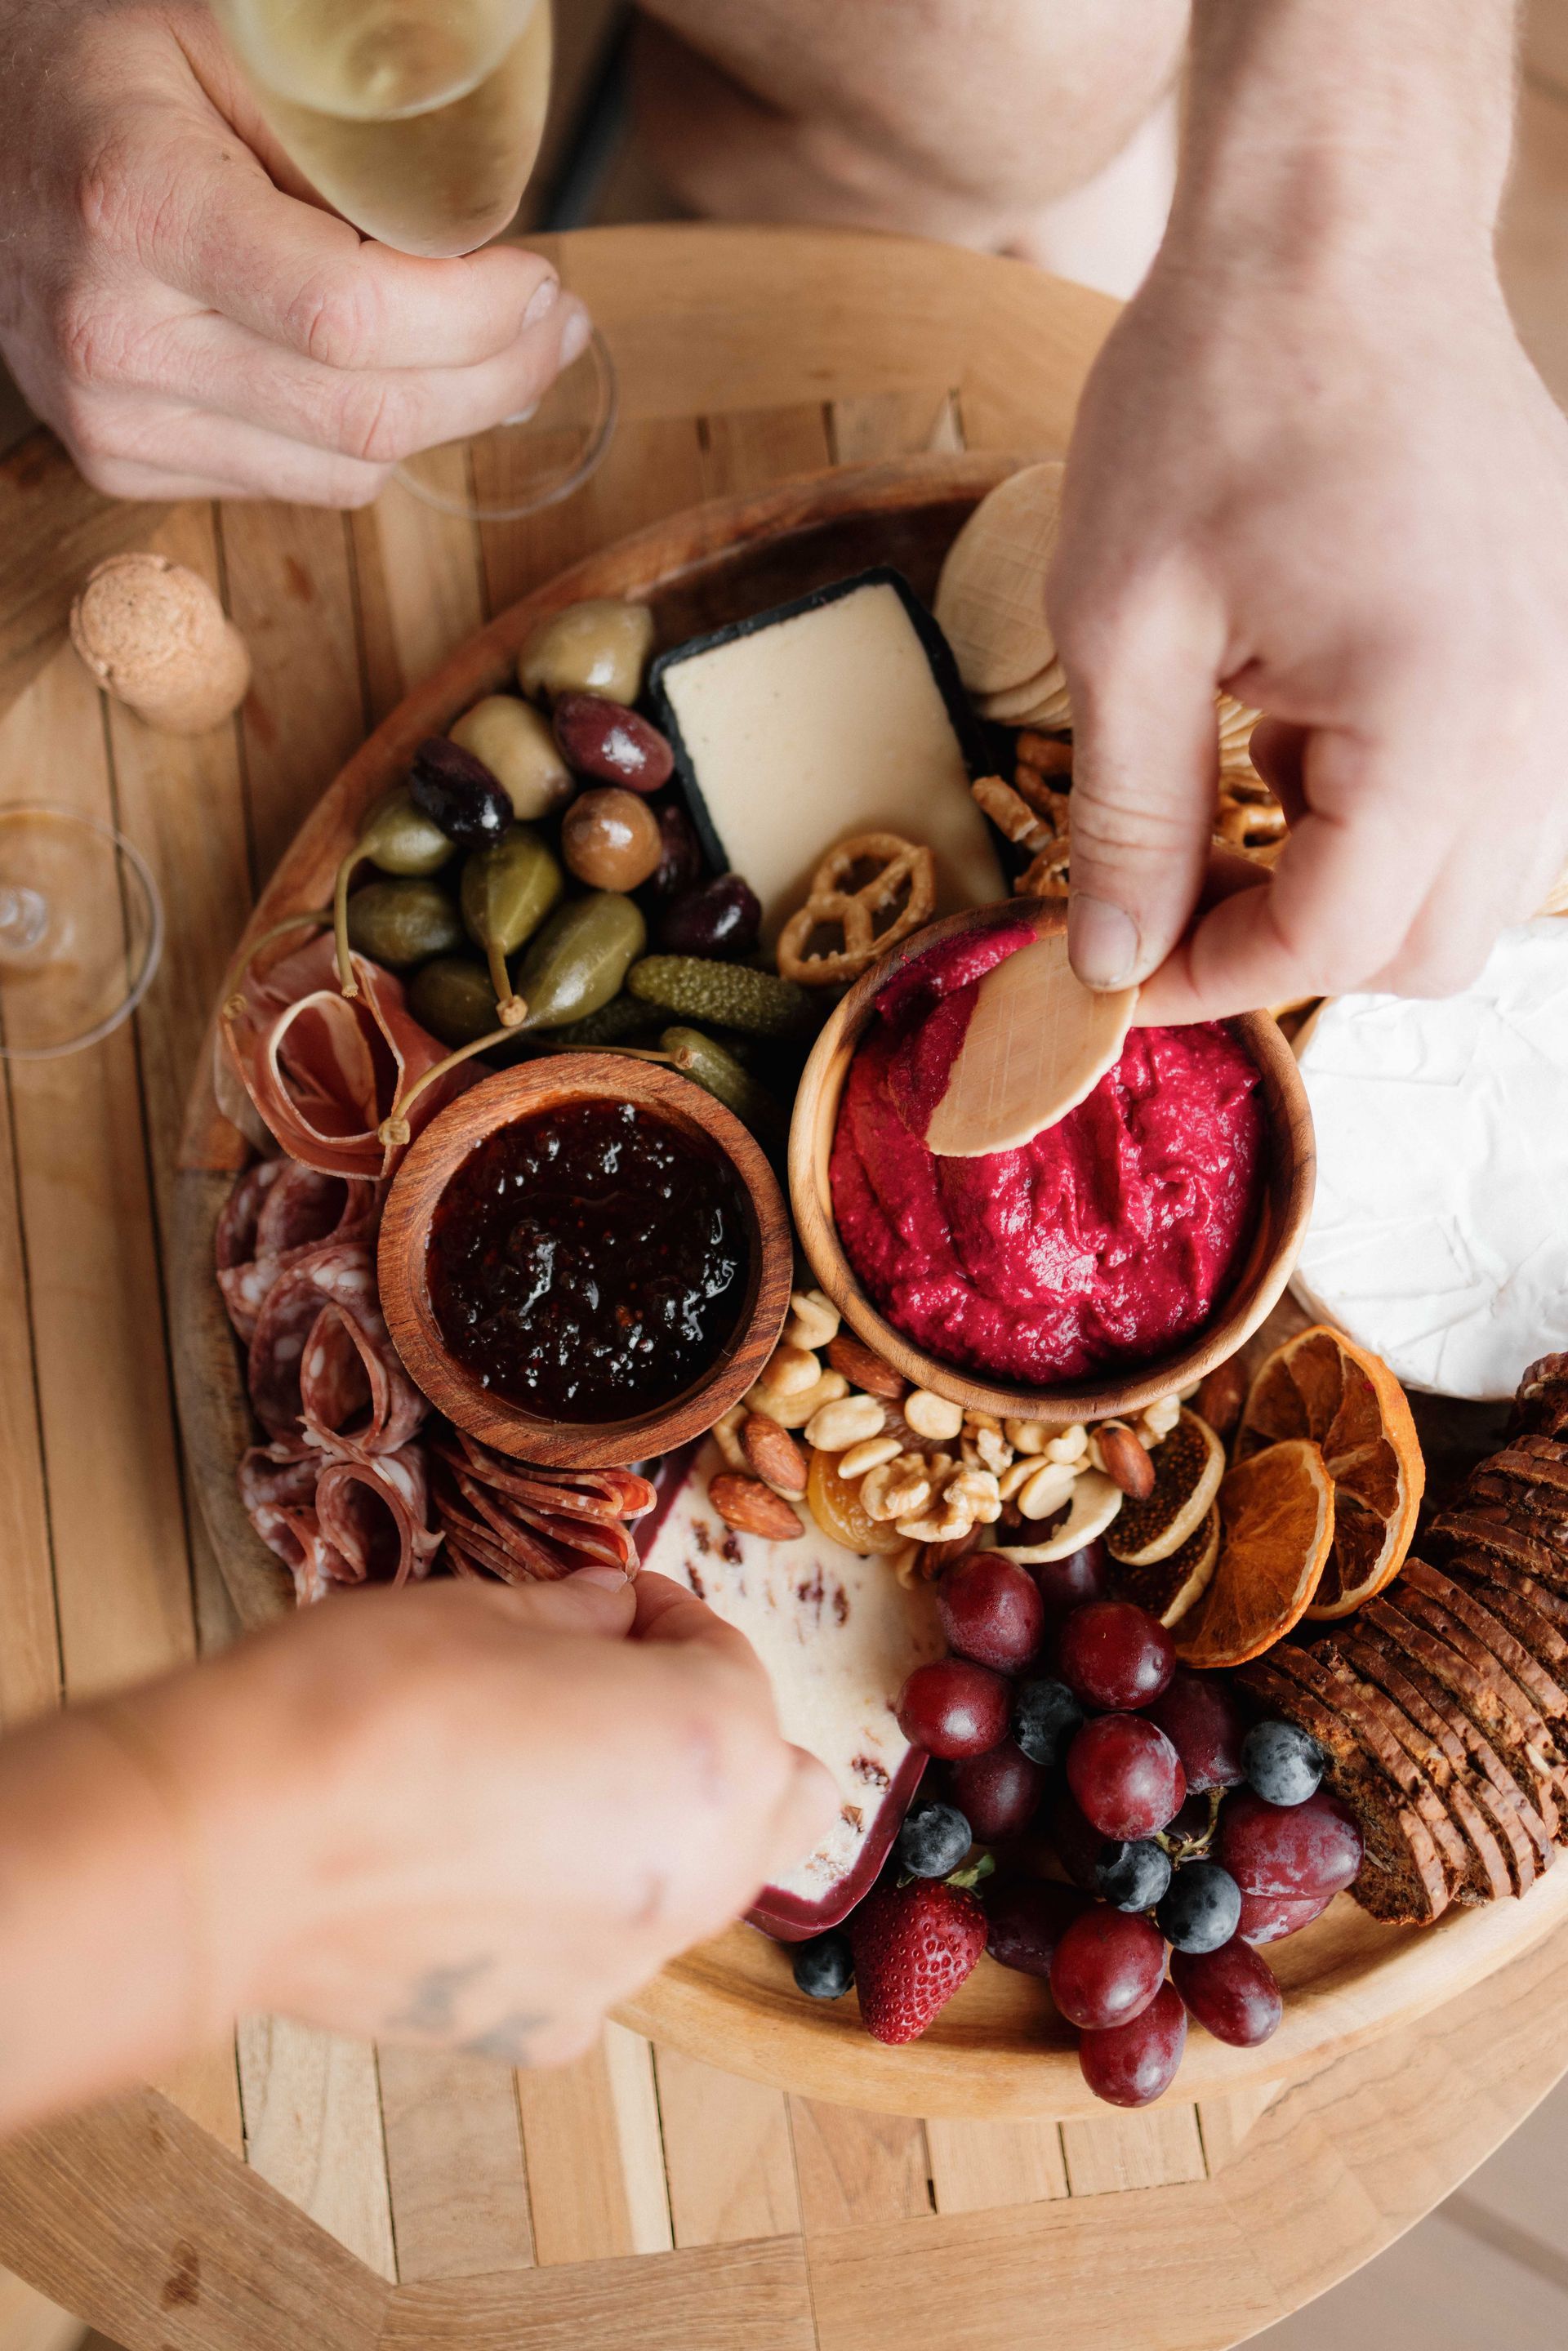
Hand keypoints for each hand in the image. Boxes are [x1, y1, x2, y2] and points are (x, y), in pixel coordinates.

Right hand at [0, 0, 588, 503]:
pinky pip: (300, 485)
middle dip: (493, 379)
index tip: (538, 282)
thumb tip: (493, 222)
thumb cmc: (117, 74)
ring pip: (347, 471)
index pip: (351, 318)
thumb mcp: (232, 44)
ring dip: (444, 417)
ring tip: (490, 349)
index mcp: (139, 207)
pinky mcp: (120, 463)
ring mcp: (111, 417)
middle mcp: (114, 335)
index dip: (473, 319)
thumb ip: (356, 132)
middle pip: (365, 417)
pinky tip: (380, 376)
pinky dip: (364, 440)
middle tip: (553, 327)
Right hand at [119, 1572, 836, 2065]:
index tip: (615, 1605)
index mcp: (715, 1750)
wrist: (242, 1842)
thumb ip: (582, 1617)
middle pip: (772, 1795)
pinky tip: (480, 1875)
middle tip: (619, 1694)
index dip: (664, 1619)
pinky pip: (597, 1960)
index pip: (730, 1663)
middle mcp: (704, 1871)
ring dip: (650, 1831)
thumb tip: (613, 1614)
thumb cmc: (368, 1701)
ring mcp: (628, 1965)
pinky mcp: (544, 2026)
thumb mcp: (487, 1611)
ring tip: (536, 1785)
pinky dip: (569, 1919)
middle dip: (714, 1739)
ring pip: (694, 1888)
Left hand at [1049, 254, 1567, 1019]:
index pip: (1333, 941)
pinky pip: (1493, 798)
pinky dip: (1397, 812)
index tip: (1110, 971)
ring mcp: (1562, 677)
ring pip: (1472, 886)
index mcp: (1434, 717)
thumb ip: (1128, 817)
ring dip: (1350, 884)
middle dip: (1291, 948)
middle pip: (1429, 950)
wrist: (1332, 236)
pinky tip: (1303, 724)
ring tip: (1240, 783)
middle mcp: (1535, 715)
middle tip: (1171, 892)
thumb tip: (1110, 957)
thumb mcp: (1125, 624)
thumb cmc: (1218, 398)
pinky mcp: (1553, 643)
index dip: (1207, 980)